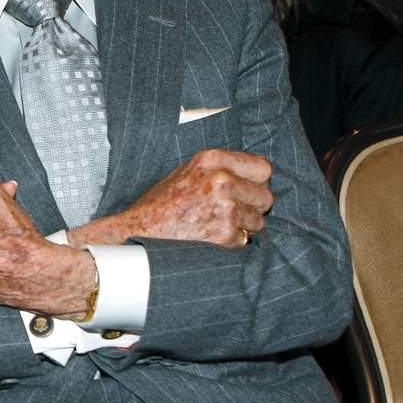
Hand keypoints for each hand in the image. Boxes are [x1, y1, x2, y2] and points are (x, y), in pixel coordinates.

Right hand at [70, 149, 271, 249]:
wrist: (137, 230)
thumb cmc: (159, 204)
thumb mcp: (187, 172)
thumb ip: (219, 170)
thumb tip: (251, 176)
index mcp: (212, 159)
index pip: (262, 168)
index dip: (257, 182)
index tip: (249, 190)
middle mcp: (221, 179)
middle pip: (265, 195)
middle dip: (253, 207)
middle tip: (233, 212)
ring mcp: (224, 207)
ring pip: (258, 221)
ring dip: (243, 227)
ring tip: (217, 225)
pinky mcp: (224, 232)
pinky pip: (244, 240)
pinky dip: (231, 242)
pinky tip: (209, 237)